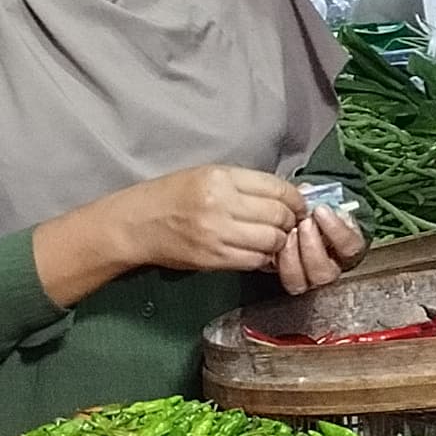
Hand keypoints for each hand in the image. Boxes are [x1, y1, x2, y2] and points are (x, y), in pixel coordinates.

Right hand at [105, 167, 319, 278]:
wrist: (136, 223)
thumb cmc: (172, 196)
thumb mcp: (208, 175)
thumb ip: (247, 184)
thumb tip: (289, 193)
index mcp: (221, 178)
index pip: (276, 188)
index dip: (295, 198)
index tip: (299, 204)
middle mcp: (220, 204)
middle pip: (279, 215)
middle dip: (292, 220)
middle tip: (291, 222)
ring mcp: (217, 234)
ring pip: (272, 240)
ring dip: (280, 240)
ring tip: (275, 237)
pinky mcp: (213, 258)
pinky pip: (255, 260)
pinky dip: (264, 257)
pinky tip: (259, 251)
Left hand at [273, 202, 363, 297]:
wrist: (310, 223)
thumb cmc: (318, 213)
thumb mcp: (323, 202)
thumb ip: (318, 198)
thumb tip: (305, 190)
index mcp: (348, 249)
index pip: (350, 247)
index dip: (335, 229)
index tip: (321, 210)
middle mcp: (331, 269)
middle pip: (325, 272)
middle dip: (311, 245)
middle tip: (303, 223)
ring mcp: (308, 279)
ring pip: (302, 282)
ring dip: (292, 255)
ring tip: (288, 233)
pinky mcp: (288, 279)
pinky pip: (284, 279)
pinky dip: (278, 261)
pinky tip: (276, 242)